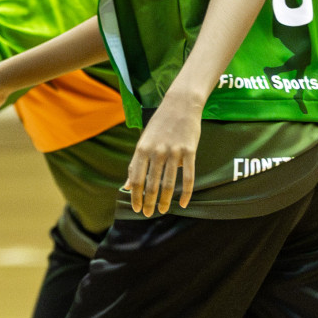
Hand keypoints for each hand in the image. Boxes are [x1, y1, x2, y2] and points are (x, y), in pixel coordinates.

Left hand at [126, 93, 200, 215]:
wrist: (181, 104)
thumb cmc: (159, 124)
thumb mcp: (143, 141)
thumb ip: (136, 164)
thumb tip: (127, 185)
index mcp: (142, 149)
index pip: (136, 179)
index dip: (136, 196)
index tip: (136, 208)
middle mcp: (157, 152)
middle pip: (152, 184)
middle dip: (149, 202)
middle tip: (148, 214)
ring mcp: (174, 152)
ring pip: (169, 183)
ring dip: (165, 200)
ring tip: (162, 210)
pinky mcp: (190, 151)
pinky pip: (189, 177)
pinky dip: (186, 192)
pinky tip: (184, 203)